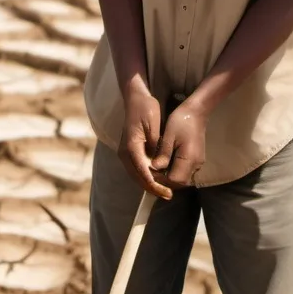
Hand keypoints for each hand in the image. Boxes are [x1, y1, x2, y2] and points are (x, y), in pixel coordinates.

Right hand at [117, 79, 171, 199]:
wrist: (135, 98)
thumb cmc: (146, 109)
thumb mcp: (153, 125)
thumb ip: (155, 145)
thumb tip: (157, 163)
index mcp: (131, 146)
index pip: (142, 171)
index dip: (154, 184)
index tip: (166, 191)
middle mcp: (125, 152)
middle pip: (137, 177)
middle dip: (152, 188)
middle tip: (167, 195)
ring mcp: (125, 151)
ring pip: (135, 174)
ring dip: (148, 184)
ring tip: (163, 191)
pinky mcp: (128, 150)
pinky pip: (136, 168)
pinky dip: (145, 177)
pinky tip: (156, 180)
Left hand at [150, 101, 206, 189]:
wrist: (196, 112)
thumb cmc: (181, 121)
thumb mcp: (169, 136)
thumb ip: (164, 153)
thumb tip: (155, 167)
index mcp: (189, 158)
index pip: (175, 180)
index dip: (161, 179)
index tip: (150, 172)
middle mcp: (196, 164)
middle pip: (180, 183)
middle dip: (165, 181)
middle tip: (151, 172)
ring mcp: (198, 163)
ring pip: (183, 179)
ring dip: (170, 178)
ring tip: (156, 170)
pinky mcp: (197, 160)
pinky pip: (185, 172)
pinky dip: (175, 172)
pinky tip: (164, 165)